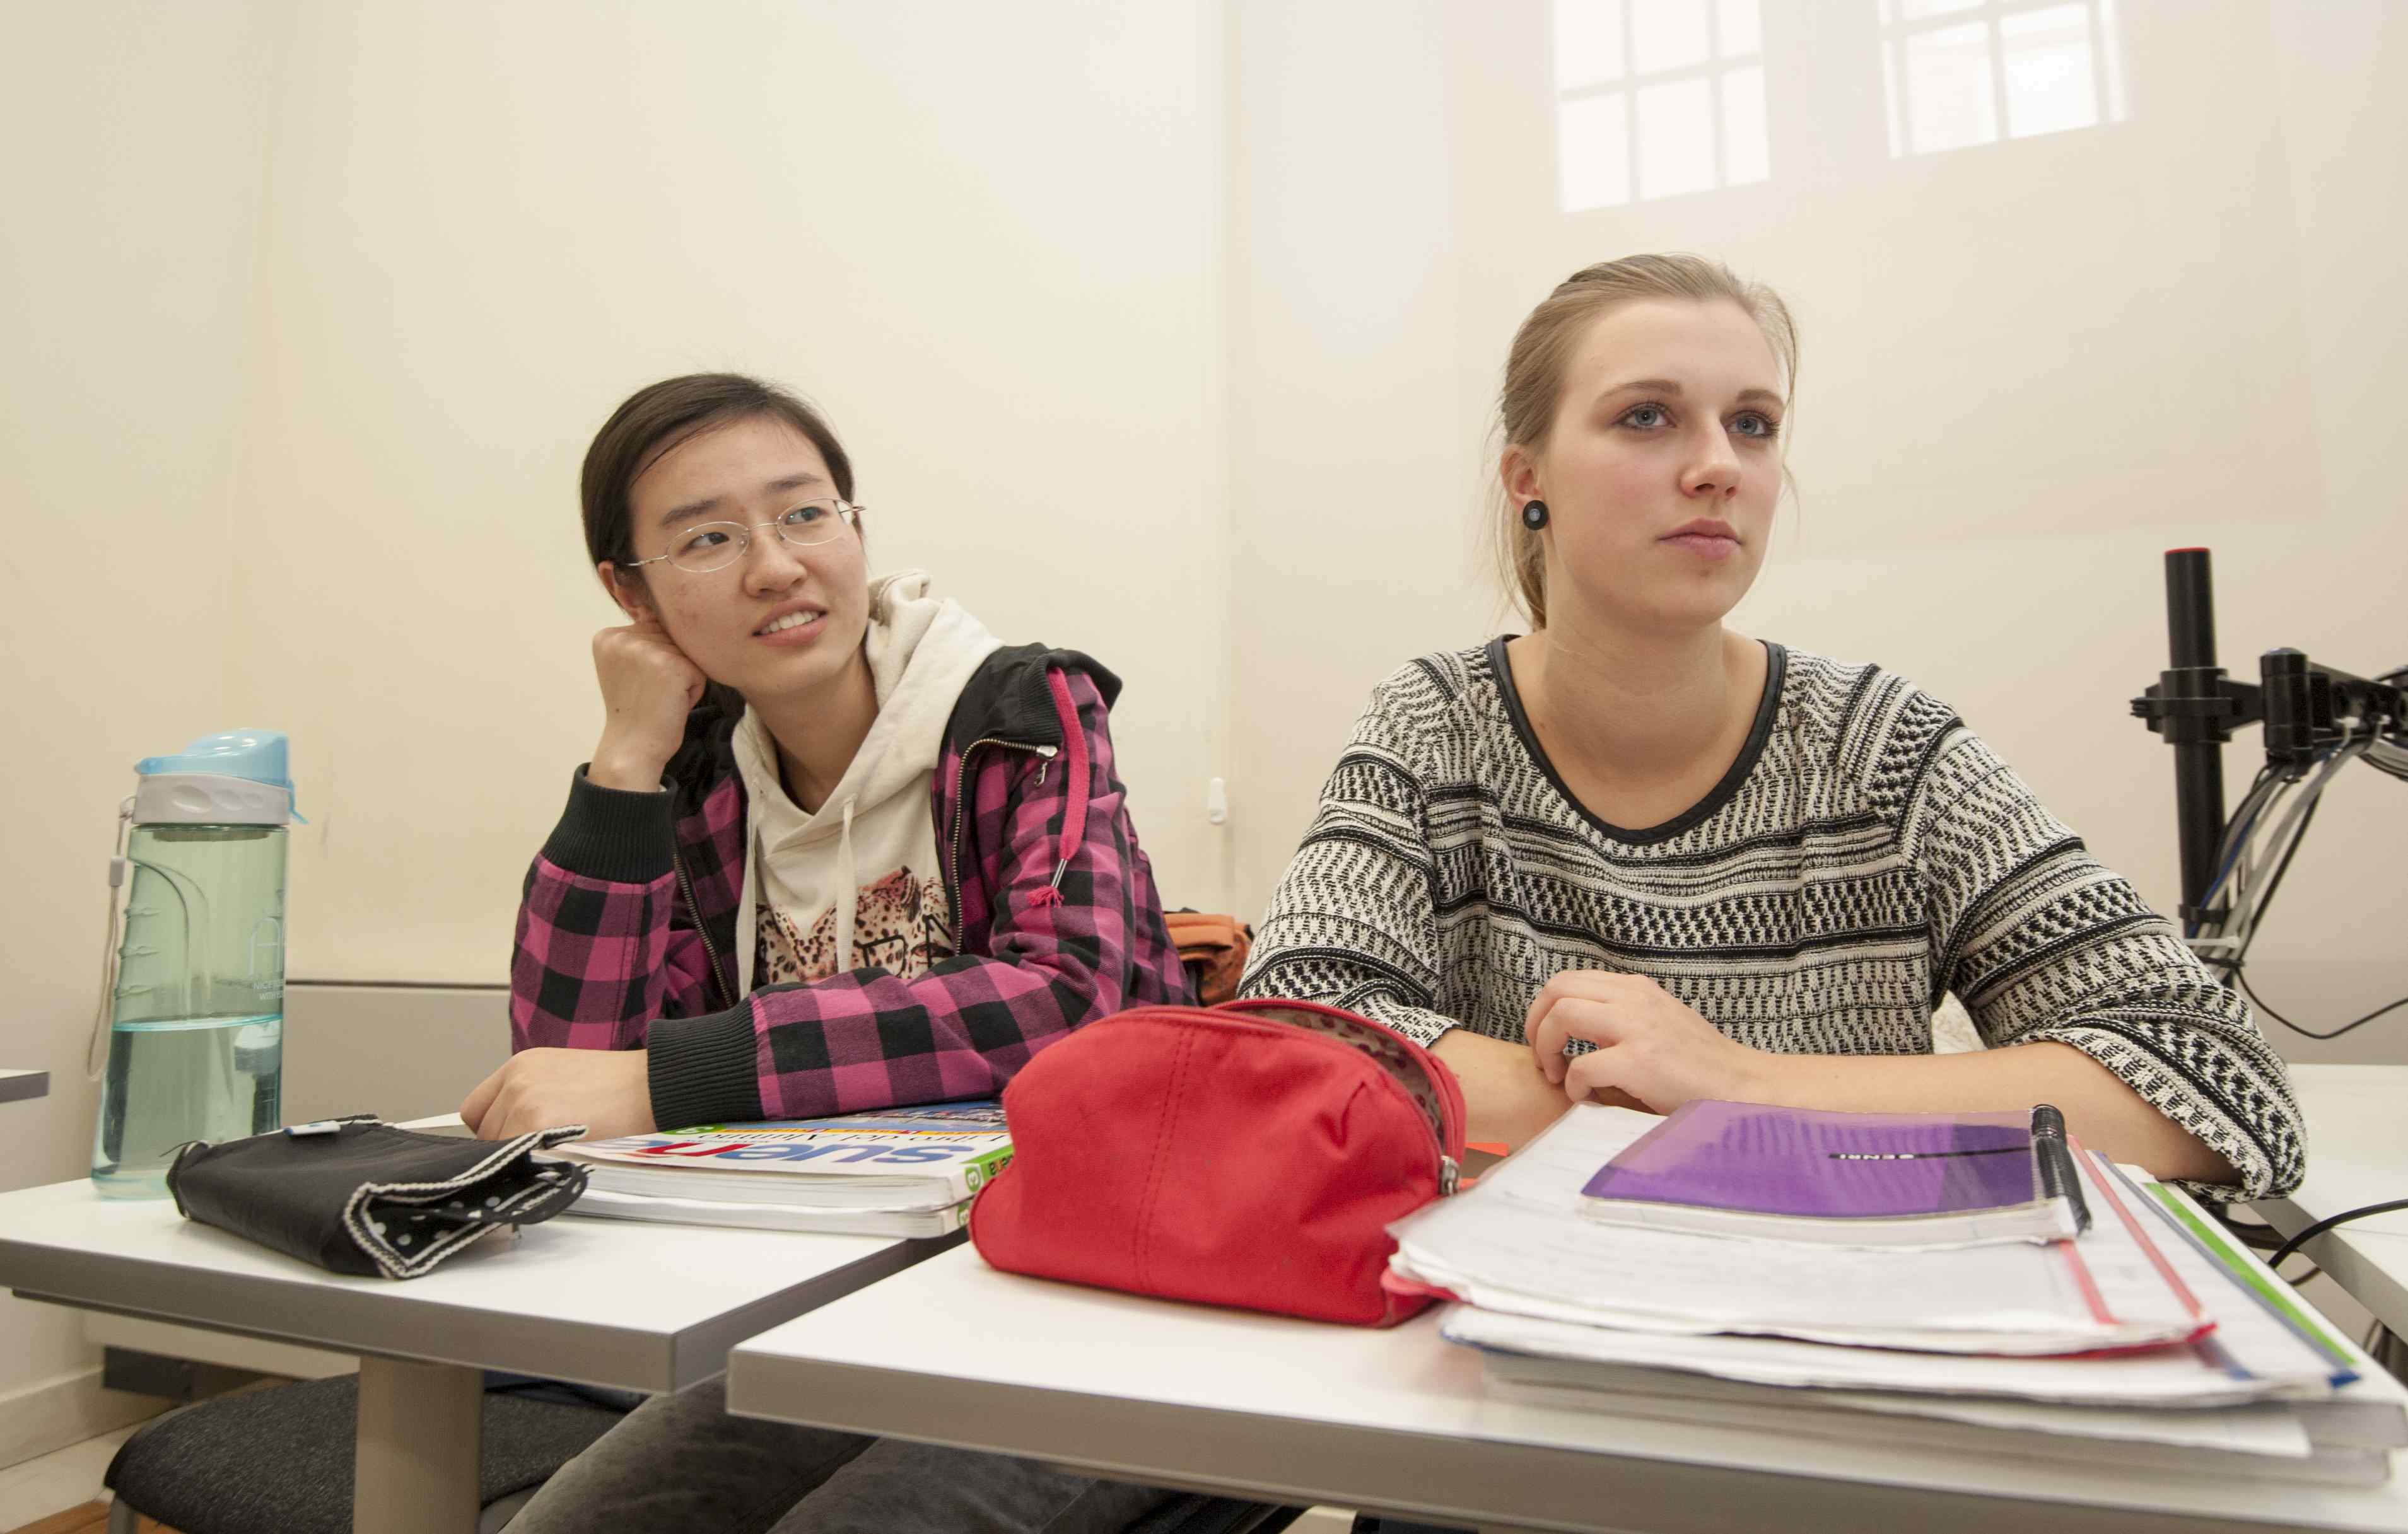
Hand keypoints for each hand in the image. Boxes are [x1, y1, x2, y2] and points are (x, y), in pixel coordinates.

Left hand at [461, 1048, 655, 1141]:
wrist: (649, 1083)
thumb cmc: (618, 1083)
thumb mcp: (562, 1073)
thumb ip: (530, 1093)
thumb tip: (510, 1128)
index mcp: (520, 1064)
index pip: (477, 1108)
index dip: (493, 1127)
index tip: (512, 1136)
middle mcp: (515, 1079)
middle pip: (484, 1130)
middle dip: (507, 1143)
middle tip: (541, 1145)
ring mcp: (522, 1101)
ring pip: (497, 1146)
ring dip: (519, 1154)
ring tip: (555, 1147)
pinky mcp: (534, 1123)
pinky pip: (514, 1156)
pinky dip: (529, 1162)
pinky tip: (557, 1153)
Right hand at [589, 611, 705, 789]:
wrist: (633, 748)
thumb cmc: (637, 711)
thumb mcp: (629, 667)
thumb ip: (643, 639)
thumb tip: (673, 610)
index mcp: (607, 636)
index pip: (653, 629)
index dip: (656, 660)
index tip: (638, 685)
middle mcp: (622, 638)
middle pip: (672, 639)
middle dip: (672, 668)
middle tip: (652, 695)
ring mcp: (646, 650)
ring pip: (688, 654)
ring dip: (684, 678)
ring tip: (661, 699)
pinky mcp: (670, 665)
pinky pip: (700, 671)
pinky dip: (694, 691)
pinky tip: (672, 704)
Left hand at [1525, 971, 1766, 1114]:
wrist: (1741, 1085)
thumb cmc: (1698, 1064)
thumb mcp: (1657, 1021)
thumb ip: (1620, 1017)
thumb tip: (1573, 1029)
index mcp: (1635, 989)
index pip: (1567, 980)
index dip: (1544, 1010)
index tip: (1546, 1040)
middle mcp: (1634, 998)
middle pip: (1557, 989)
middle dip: (1536, 1024)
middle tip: (1542, 1057)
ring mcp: (1637, 1027)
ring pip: (1563, 1015)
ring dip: (1548, 1048)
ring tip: (1557, 1074)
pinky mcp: (1640, 1061)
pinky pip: (1582, 1066)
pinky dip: (1573, 1085)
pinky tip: (1585, 1097)